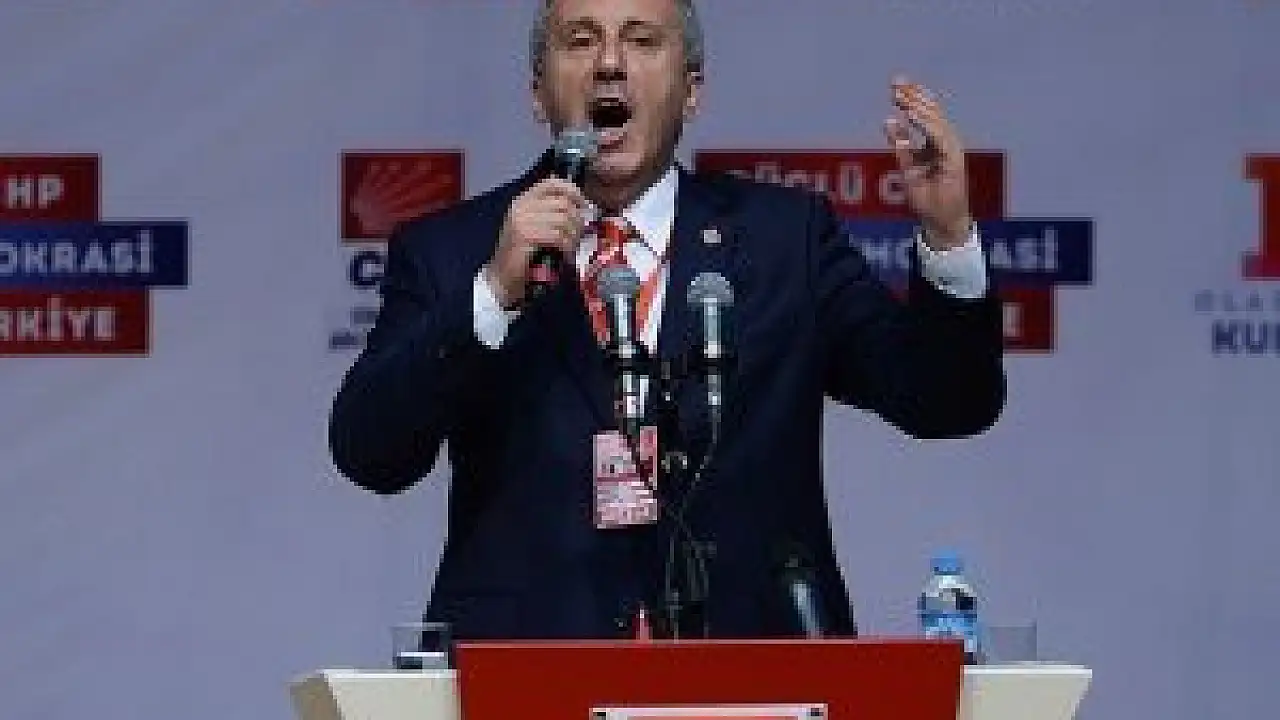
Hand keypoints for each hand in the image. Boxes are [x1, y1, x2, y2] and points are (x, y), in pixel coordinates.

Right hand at [487, 178, 588, 307]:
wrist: (501, 277)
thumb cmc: (521, 254)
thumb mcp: (535, 227)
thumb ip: (551, 214)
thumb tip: (581, 208)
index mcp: (523, 200)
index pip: (552, 183)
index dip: (572, 191)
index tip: (584, 204)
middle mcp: (522, 206)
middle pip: (563, 203)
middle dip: (578, 219)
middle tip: (581, 234)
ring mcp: (522, 220)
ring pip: (563, 219)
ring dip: (574, 235)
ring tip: (573, 246)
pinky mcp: (525, 236)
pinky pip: (558, 236)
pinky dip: (567, 246)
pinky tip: (567, 254)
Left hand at [884, 76, 972, 249]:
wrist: (942, 222)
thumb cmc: (928, 198)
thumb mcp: (908, 168)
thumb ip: (901, 145)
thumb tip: (889, 120)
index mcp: (937, 142)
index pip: (926, 113)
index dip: (912, 97)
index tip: (896, 84)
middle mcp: (947, 143)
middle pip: (931, 113)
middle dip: (914, 96)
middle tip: (896, 81)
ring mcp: (951, 151)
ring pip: (935, 122)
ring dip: (918, 107)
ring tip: (901, 97)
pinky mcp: (953, 162)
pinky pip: (938, 139)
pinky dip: (925, 126)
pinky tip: (910, 116)